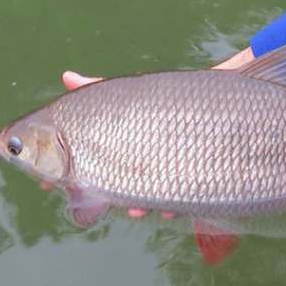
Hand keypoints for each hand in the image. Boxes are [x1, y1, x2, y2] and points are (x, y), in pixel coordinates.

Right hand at [56, 46, 253, 215]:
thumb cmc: (179, 95)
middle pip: (118, 182)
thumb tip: (67, 77)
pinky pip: (185, 195)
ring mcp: (174, 168)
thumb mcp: (137, 93)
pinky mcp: (202, 174)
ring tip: (136, 208)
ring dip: (140, 203)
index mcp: (127, 145)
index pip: (92, 164)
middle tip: (94, 202)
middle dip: (105, 195)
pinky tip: (174, 208)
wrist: (237, 89)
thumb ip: (102, 88)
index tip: (48, 183)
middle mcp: (148, 161)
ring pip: (149, 193)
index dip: (70, 175)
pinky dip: (177, 203)